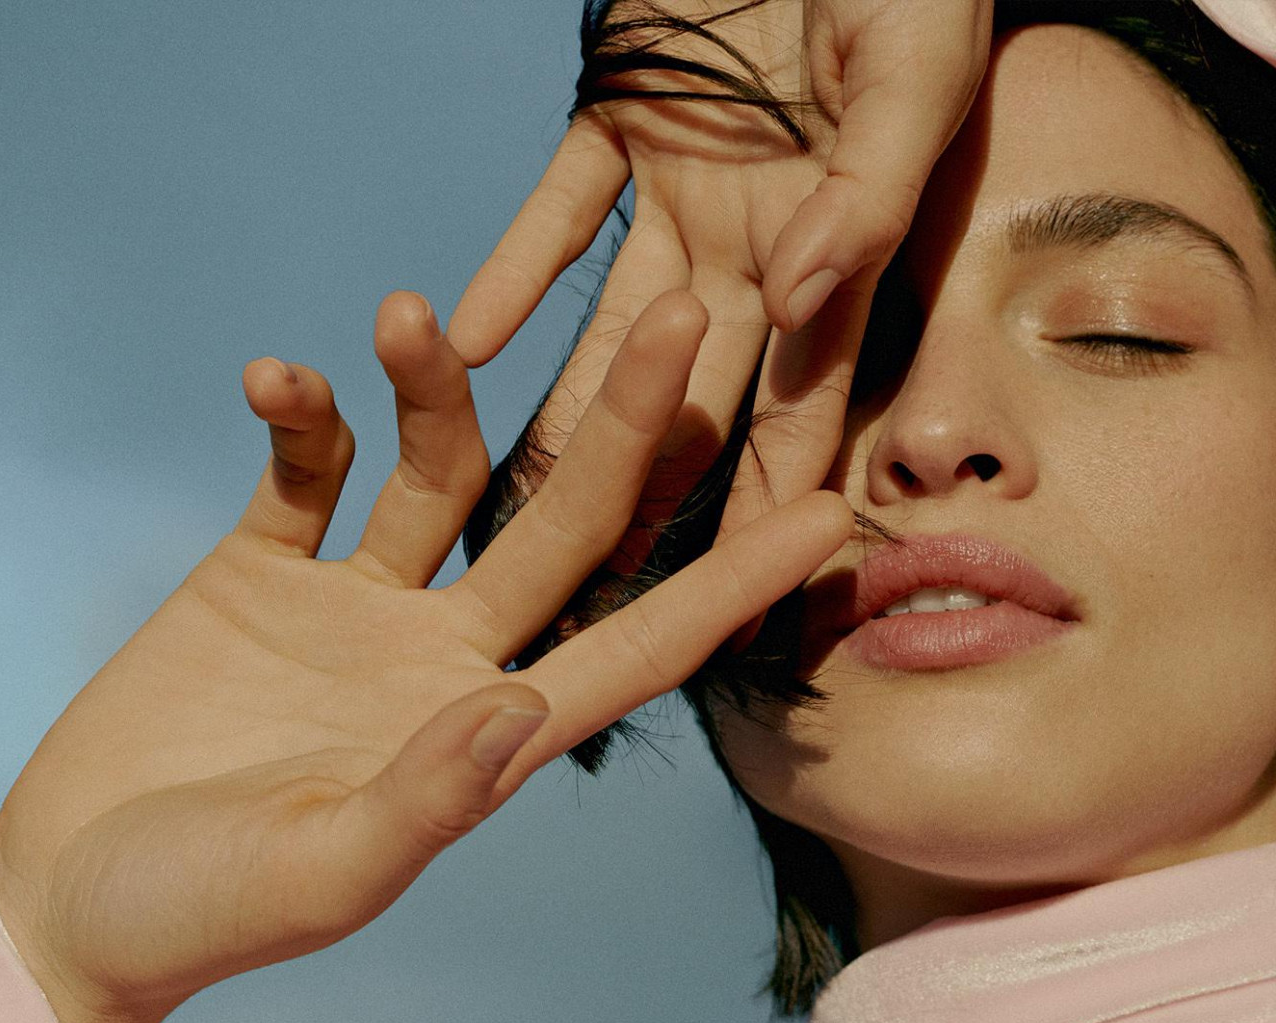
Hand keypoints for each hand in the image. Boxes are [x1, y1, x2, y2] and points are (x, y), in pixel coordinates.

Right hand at [0, 289, 853, 1022]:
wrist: (77, 894)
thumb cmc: (199, 919)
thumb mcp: (319, 873)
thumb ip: (428, 799)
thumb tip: (524, 708)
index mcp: (487, 733)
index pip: (640, 646)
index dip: (734, 583)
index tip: (828, 514)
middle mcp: (444, 654)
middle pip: (559, 521)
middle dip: (621, 423)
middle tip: (682, 313)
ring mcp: (358, 605)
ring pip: (432, 469)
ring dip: (432, 389)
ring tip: (405, 315)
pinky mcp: (263, 571)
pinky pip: (301, 471)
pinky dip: (299, 418)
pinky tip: (278, 380)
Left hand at [448, 0, 990, 556]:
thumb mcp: (911, 76)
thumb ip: (863, 197)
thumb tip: (803, 304)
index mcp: (831, 251)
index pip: (802, 406)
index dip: (775, 503)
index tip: (747, 598)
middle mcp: (754, 248)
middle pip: (695, 399)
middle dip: (654, 496)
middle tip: (600, 589)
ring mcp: (683, 197)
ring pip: (614, 331)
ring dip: (568, 412)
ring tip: (511, 503)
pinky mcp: (621, 130)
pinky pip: (557, 215)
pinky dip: (513, 270)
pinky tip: (460, 342)